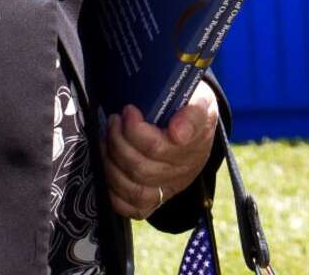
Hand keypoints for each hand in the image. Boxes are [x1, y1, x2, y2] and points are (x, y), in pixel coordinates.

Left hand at [103, 80, 217, 219]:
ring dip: (112, 163)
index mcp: (192, 147)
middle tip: (114, 119)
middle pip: (140, 169)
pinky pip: (132, 208)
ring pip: (134, 190)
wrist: (197, 129)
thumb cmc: (191, 110)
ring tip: (108, 138)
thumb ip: (193, 113)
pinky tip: (109, 165)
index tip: (129, 110)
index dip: (135, 131)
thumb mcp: (200, 100)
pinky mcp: (155, 200)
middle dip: (118, 141)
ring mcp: (168, 189)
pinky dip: (114, 191)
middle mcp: (181, 172)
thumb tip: (178, 133)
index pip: (158, 148)